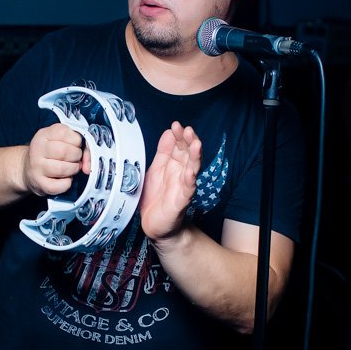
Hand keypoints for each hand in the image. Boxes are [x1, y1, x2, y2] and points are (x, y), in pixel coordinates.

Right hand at [25, 122, 89, 197]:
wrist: (28, 170)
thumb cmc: (49, 154)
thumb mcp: (59, 141)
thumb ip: (78, 144)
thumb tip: (89, 162)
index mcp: (43, 135)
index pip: (65, 133)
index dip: (76, 140)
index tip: (75, 145)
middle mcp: (37, 150)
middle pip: (65, 151)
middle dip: (76, 156)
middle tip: (74, 158)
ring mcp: (37, 167)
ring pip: (64, 168)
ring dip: (73, 169)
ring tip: (71, 168)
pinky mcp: (40, 184)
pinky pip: (62, 185)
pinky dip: (68, 183)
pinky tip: (64, 178)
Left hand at [140, 121, 200, 241]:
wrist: (154, 224)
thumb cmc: (156, 197)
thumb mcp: (155, 169)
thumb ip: (163, 152)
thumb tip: (169, 132)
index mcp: (174, 164)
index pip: (179, 146)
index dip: (179, 136)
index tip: (176, 125)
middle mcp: (181, 173)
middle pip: (188, 154)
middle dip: (189, 142)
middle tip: (187, 131)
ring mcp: (183, 186)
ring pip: (192, 168)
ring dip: (195, 156)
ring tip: (196, 145)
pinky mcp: (181, 201)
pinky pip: (187, 190)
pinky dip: (190, 181)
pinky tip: (190, 173)